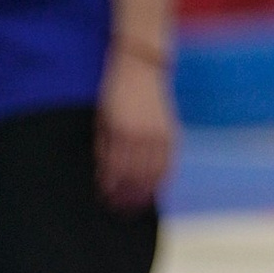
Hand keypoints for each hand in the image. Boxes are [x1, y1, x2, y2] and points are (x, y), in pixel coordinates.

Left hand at [96, 45, 173, 208]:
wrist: (141, 65)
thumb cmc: (115, 92)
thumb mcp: (102, 119)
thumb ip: (104, 148)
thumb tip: (105, 177)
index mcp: (120, 132)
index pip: (116, 171)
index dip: (112, 189)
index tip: (107, 200)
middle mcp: (140, 134)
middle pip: (135, 176)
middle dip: (128, 195)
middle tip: (121, 208)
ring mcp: (157, 130)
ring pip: (155, 170)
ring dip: (147, 189)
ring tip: (139, 202)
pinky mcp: (170, 127)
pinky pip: (170, 157)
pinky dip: (165, 174)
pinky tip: (158, 183)